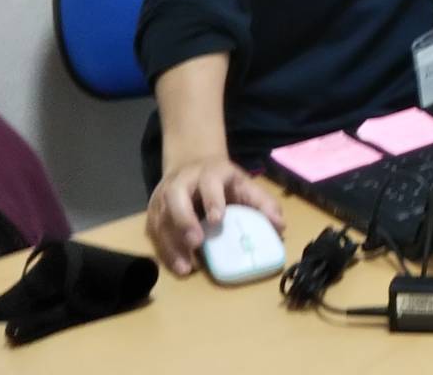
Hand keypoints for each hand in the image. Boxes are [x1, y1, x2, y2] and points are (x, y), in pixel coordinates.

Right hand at [146, 156, 284, 275]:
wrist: (193, 164)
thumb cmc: (224, 181)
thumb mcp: (246, 184)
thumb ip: (263, 203)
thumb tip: (279, 226)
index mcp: (209, 172)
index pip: (209, 182)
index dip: (213, 200)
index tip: (217, 220)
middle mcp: (182, 181)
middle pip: (176, 197)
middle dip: (184, 220)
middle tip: (196, 243)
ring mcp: (164, 196)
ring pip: (161, 217)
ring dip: (171, 243)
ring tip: (186, 267)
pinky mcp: (154, 212)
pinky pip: (153, 231)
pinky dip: (164, 250)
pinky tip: (177, 266)